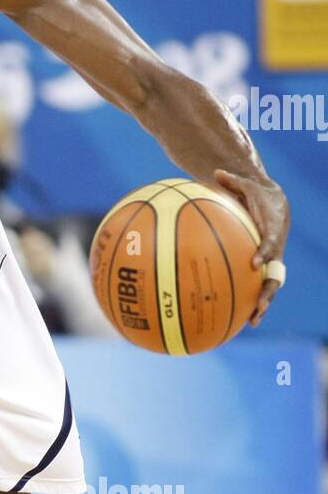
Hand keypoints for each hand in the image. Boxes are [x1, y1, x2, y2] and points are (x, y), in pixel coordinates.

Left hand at [213, 169, 290, 324]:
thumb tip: (216, 172)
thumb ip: (232, 182)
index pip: (270, 244)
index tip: (255, 262)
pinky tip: (235, 315)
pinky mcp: (263, 267)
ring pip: (269, 286)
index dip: (264, 253)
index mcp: (272, 231)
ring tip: (252, 321)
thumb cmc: (256, 195)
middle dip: (268, 291)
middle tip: (259, 305)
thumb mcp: (246, 186)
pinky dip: (249, 299)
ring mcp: (270, 262)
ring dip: (262, 303)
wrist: (276, 202)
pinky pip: (256, 285)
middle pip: (275, 275)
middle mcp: (274, 250)